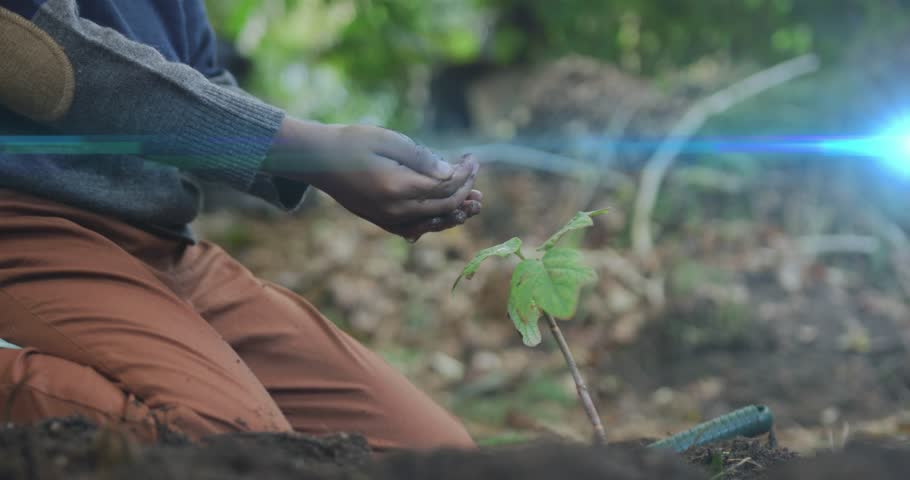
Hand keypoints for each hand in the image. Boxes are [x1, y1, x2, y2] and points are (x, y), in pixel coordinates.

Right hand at [263, 119, 481, 237]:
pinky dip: (432, 225)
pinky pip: (413, 230)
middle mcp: (395, 209)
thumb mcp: (390, 140)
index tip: (472, 158)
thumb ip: (421, 158)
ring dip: (455, 214)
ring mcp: (387, 218)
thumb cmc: (353, 142)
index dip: (465, 173)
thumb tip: (449, 172)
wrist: (317, 159)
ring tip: (472, 205)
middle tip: (477, 179)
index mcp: (398, 187)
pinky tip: (442, 218)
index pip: (445, 186)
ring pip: (431, 224)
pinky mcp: (381, 221)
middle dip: (465, 192)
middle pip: (443, 207)